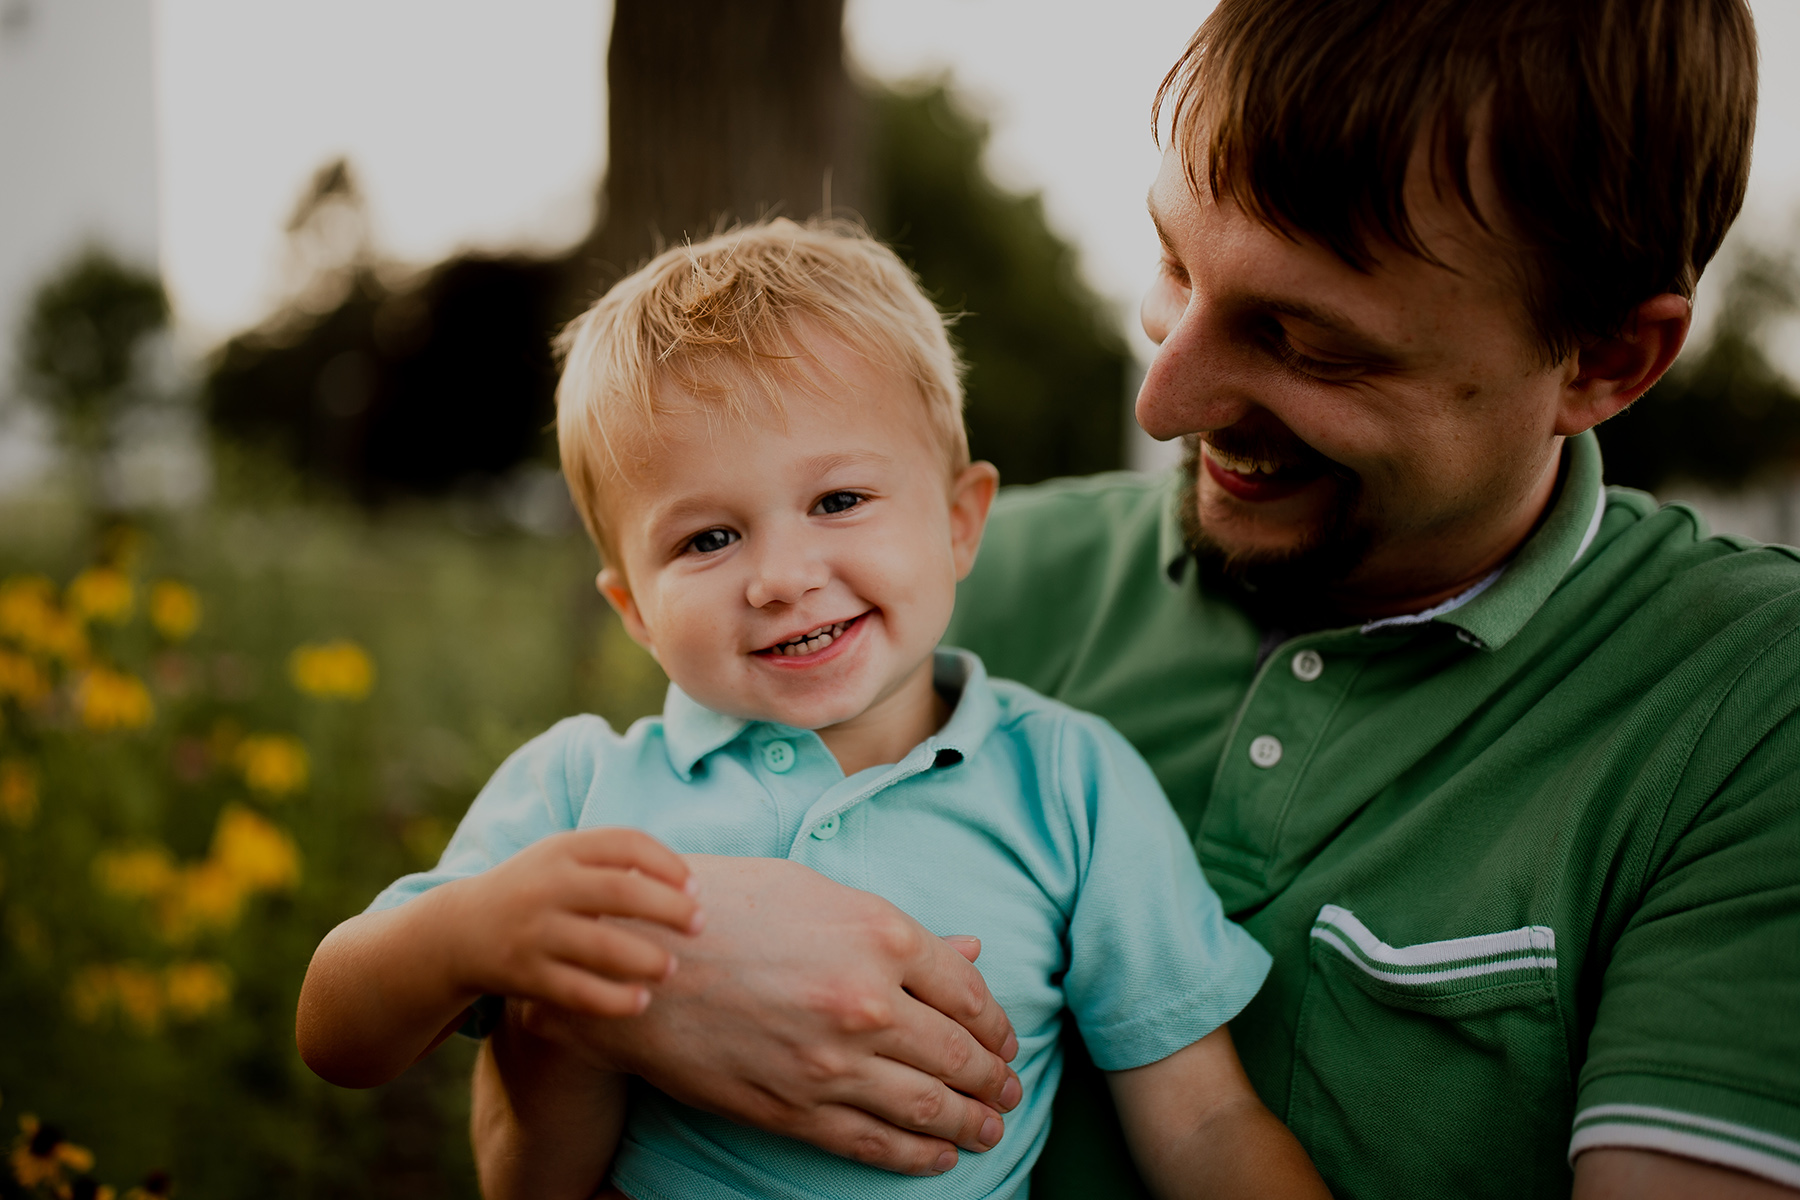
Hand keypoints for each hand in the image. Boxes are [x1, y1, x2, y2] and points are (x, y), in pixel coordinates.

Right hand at [450, 827, 702, 1015]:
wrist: (458, 931)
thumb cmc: (534, 890)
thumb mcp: (563, 859)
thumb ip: (615, 860)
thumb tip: (687, 885)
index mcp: (563, 849)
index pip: (627, 843)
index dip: (668, 864)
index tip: (695, 888)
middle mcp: (548, 886)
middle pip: (622, 892)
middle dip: (670, 909)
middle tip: (699, 925)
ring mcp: (534, 932)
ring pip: (603, 947)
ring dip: (647, 959)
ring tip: (671, 968)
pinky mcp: (525, 976)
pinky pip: (578, 992)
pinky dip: (614, 1000)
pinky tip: (640, 1001)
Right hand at [503, 855, 1021, 1175]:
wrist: (633, 961)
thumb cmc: (722, 907)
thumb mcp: (816, 892)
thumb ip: (895, 929)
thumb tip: (966, 951)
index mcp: (881, 934)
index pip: (968, 990)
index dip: (996, 1022)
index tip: (1005, 1037)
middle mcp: (868, 1001)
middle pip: (959, 1053)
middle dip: (994, 1077)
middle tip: (1010, 1087)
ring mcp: (833, 1062)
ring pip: (929, 1105)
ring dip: (972, 1120)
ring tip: (991, 1126)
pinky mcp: (795, 1109)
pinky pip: (877, 1143)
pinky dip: (920, 1154)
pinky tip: (941, 1153)